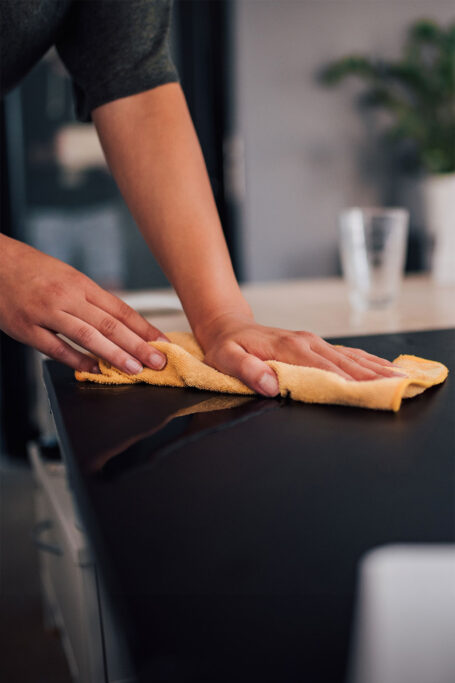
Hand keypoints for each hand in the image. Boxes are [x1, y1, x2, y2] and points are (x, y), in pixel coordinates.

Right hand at [0, 236, 167, 373]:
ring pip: (88, 336)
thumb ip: (92, 300)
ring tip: (134, 369)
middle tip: (158, 361)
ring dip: (114, 355)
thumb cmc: (32, 270)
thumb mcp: (67, 276)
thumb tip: (122, 323)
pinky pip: (56, 348)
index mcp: (81, 284)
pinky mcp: (27, 329)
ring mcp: (47, 313)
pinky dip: (77, 361)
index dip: (145, 328)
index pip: (121, 309)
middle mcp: (67, 297)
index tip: (162, 343)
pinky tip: (94, 370)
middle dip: (138, 345)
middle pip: (110, 324)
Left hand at [197, 312, 404, 396]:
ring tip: (401, 380)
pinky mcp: (315, 345)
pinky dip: (367, 361)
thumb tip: (271, 386)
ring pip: (351, 357)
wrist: (228, 326)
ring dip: (376, 369)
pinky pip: (346, 354)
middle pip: (345, 364)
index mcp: (288, 348)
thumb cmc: (227, 346)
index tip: (371, 394)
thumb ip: (247, 372)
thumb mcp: (226, 359)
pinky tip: (383, 368)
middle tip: (398, 390)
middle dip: (373, 378)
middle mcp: (306, 342)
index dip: (348, 383)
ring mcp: (313, 342)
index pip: (324, 370)